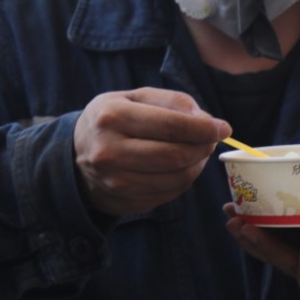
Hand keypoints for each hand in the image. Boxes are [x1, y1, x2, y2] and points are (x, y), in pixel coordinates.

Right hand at [73, 88, 229, 216]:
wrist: (75, 156)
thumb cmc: (112, 120)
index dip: (204, 128)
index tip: (223, 127)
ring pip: (177, 178)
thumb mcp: (133, 98)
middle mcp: (110, 151)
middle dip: (203, 147)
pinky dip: (184, 180)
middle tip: (211, 140)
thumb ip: (171, 102)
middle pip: (176, 156)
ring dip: (197, 165)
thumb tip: (208, 122)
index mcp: (112, 117)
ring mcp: (116, 181)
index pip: (171, 126)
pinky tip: (181, 167)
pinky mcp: (126, 200)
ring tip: (197, 152)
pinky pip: (170, 194)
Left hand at [224, 186, 299, 285]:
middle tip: (238, 224)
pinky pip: (273, 232)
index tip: (275, 246)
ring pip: (273, 247)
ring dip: (250, 231)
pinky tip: (237, 207)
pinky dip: (255, 222)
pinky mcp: (299, 232)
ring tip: (231, 212)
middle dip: (259, 243)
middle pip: (284, 259)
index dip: (293, 262)